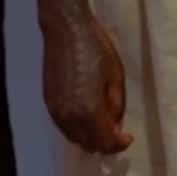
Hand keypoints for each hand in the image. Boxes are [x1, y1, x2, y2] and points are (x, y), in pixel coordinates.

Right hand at [42, 14, 132, 154]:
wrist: (66, 30)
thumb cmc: (96, 48)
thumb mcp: (116, 75)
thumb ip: (116, 105)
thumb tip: (116, 126)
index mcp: (88, 110)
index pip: (105, 142)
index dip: (119, 144)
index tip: (129, 137)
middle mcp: (69, 117)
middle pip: (88, 145)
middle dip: (105, 144)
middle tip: (118, 133)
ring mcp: (55, 112)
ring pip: (74, 139)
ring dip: (90, 138)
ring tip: (105, 126)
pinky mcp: (48, 104)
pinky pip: (64, 128)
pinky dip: (78, 130)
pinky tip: (88, 119)